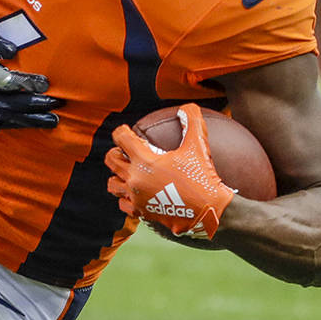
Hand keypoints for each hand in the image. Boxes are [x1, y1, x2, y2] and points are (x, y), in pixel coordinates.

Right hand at [0, 21, 60, 129]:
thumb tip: (14, 52)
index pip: (13, 82)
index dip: (32, 84)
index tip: (46, 83)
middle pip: (16, 103)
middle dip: (38, 105)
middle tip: (58, 105)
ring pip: (8, 117)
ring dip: (30, 120)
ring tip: (50, 122)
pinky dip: (9, 126)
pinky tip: (20, 125)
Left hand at [105, 104, 234, 239]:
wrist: (209, 211)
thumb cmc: (203, 177)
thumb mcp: (198, 147)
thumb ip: (193, 123)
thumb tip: (189, 107)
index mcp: (144, 161)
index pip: (121, 139)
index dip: (122, 132)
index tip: (127, 131)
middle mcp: (135, 179)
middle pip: (111, 160)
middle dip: (115, 153)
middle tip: (125, 151)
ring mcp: (136, 197)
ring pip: (113, 184)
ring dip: (117, 176)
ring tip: (128, 173)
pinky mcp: (142, 212)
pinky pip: (123, 204)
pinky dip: (126, 198)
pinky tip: (136, 193)